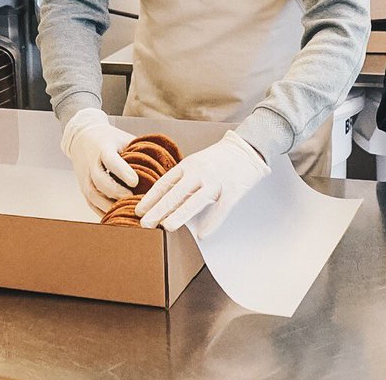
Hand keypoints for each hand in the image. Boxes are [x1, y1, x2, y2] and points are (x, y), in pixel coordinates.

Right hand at [60, 108, 136, 213]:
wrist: (82, 138)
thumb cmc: (110, 139)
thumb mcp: (124, 139)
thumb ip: (140, 150)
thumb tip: (167, 163)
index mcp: (103, 149)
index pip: (111, 161)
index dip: (123, 172)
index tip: (135, 182)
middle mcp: (91, 165)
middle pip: (101, 182)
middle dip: (117, 193)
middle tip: (134, 200)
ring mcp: (85, 179)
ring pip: (95, 197)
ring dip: (111, 206)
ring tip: (129, 212)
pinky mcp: (83, 190)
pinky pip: (93, 206)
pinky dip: (105, 212)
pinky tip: (119, 216)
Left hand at [136, 130, 269, 237]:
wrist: (246, 149)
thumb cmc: (218, 160)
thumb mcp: (196, 164)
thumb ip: (183, 181)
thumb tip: (166, 205)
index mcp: (188, 165)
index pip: (164, 183)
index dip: (150, 198)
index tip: (139, 211)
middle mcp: (199, 172)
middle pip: (175, 193)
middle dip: (158, 209)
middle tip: (145, 224)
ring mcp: (216, 180)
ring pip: (195, 200)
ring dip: (180, 215)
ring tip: (167, 227)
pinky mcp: (232, 189)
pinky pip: (220, 208)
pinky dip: (212, 223)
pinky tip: (202, 234)